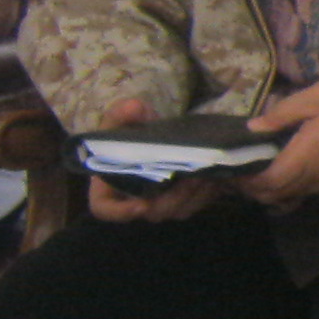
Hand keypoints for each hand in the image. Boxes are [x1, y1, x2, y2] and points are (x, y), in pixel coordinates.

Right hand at [83, 95, 227, 224]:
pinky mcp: (181, 200)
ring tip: (204, 176)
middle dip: (171, 199)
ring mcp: (159, 202)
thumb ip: (121, 114)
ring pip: (176, 210)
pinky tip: (213, 177)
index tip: (142, 205)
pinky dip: (204, 193)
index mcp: (109, 185)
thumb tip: (134, 107)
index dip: (120, 211)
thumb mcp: (122, 119)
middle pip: (151, 212)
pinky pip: (194, 204)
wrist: (158, 133)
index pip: (105, 209)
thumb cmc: (130, 131)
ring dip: (191, 196)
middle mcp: (133, 199)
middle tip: (188, 180)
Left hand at [242, 82, 318, 204]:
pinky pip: (306, 191)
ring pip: (289, 196)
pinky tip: (290, 165)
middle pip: (273, 196)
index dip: (243, 181)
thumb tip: (253, 127)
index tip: (231, 166)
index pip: (265, 183)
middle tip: (240, 167)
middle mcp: (315, 178)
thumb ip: (283, 112)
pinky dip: (290, 185)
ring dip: (271, 187)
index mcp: (306, 157)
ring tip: (260, 166)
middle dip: (251, 187)